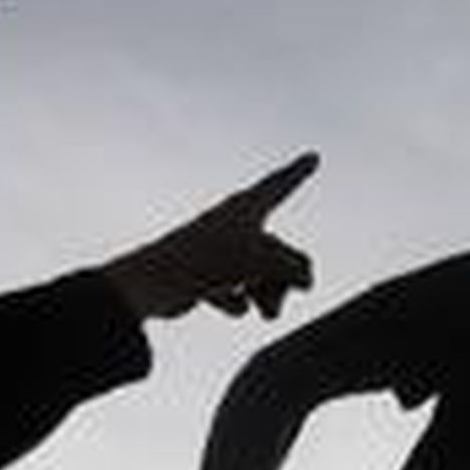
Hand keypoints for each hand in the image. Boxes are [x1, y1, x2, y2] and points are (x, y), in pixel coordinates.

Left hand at [102, 151, 317, 322]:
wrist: (155, 283)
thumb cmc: (211, 261)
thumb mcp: (269, 261)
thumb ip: (299, 269)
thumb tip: (304, 283)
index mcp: (247, 206)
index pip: (282, 184)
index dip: (300, 172)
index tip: (313, 156)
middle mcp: (236, 225)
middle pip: (283, 253)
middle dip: (287, 280)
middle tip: (281, 298)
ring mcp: (222, 254)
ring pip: (262, 278)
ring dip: (268, 297)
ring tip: (262, 312)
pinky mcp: (207, 279)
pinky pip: (237, 296)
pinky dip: (233, 302)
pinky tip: (217, 300)